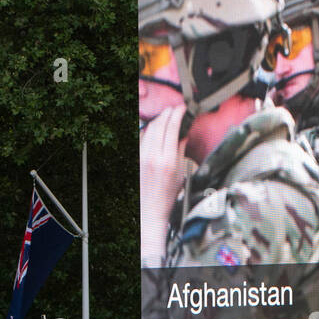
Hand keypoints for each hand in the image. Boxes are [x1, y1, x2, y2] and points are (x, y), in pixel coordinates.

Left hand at [140, 105, 187, 264]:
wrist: (149, 210)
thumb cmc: (166, 196)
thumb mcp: (179, 173)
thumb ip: (179, 150)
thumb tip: (182, 134)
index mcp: (167, 160)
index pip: (172, 127)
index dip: (177, 114)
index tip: (183, 108)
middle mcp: (152, 156)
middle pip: (159, 124)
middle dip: (168, 113)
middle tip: (176, 109)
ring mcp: (141, 156)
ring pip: (149, 128)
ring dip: (158, 119)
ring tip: (167, 116)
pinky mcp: (135, 157)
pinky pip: (142, 137)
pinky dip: (150, 130)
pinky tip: (155, 129)